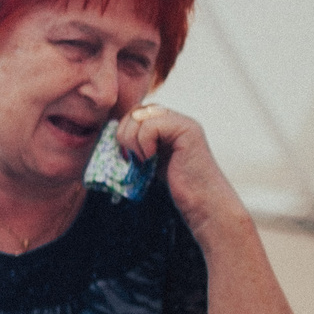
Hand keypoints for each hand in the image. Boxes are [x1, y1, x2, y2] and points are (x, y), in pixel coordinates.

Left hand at [114, 103, 242, 237]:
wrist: (201, 202)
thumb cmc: (176, 187)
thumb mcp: (150, 160)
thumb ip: (139, 144)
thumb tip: (112, 132)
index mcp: (167, 125)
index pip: (135, 113)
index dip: (123, 131)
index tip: (125, 155)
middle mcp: (177, 120)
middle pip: (136, 110)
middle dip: (125, 134)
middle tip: (132, 158)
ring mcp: (183, 123)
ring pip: (141, 116)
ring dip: (133, 141)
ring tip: (144, 160)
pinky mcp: (188, 130)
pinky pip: (151, 125)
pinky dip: (143, 143)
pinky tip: (151, 159)